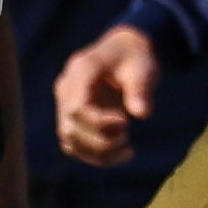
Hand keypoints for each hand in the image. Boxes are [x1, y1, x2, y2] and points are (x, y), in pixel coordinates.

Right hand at [56, 25, 161, 168]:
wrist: (124, 52)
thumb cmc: (134, 57)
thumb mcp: (143, 67)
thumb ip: (141, 88)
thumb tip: (142, 114)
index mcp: (81, 70)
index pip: (77, 107)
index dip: (99, 122)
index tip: (126, 123)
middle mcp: (65, 88)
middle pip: (70, 127)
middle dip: (101, 140)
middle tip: (128, 135)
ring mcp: (64, 104)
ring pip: (69, 140)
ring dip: (98, 153)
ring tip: (128, 148)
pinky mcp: (71, 119)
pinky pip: (74, 145)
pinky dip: (96, 155)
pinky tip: (122, 153)